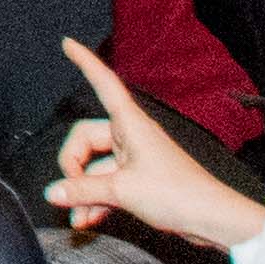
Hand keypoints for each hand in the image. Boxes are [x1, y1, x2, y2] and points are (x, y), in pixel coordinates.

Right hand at [42, 38, 264, 254]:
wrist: (211, 220)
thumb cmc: (178, 194)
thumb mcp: (123, 190)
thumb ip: (83, 190)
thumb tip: (53, 191)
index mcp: (131, 124)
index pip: (104, 83)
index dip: (85, 62)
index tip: (67, 44)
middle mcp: (131, 136)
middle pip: (85, 137)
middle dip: (73, 165)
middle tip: (71, 191)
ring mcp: (135, 158)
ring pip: (95, 167)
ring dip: (83, 191)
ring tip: (76, 216)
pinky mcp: (139, 180)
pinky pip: (107, 183)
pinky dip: (95, 199)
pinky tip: (87, 219)